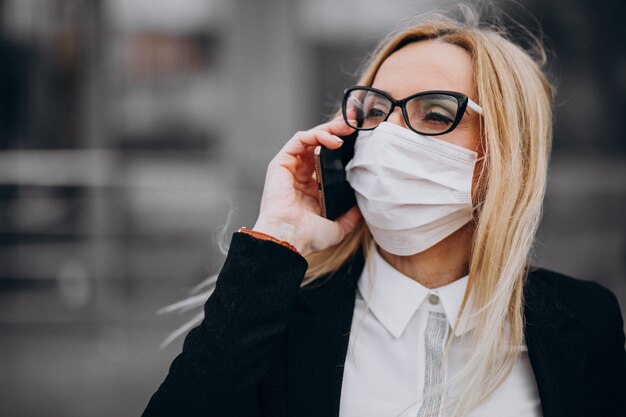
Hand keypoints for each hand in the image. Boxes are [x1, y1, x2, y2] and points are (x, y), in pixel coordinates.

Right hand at [252, 117, 361, 256]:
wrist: (289, 238)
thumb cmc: (307, 236)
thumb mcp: (337, 227)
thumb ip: (350, 217)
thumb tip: (362, 208)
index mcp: (311, 188)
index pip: (328, 160)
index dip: (344, 149)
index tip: (361, 143)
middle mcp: (300, 175)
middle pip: (320, 145)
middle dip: (338, 132)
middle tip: (356, 125)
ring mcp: (290, 167)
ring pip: (310, 138)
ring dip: (330, 129)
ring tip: (347, 128)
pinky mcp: (281, 162)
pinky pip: (299, 139)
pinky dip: (316, 134)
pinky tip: (332, 140)